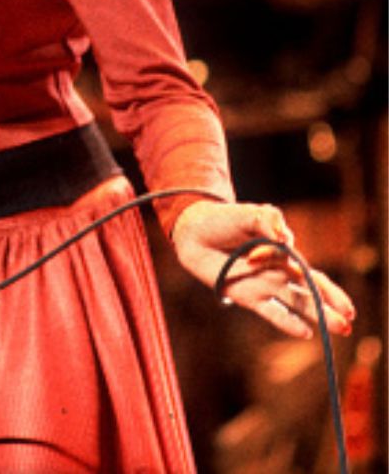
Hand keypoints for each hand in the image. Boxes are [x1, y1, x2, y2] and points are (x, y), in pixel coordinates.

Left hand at [171, 201, 355, 339]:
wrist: (194, 231)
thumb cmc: (226, 220)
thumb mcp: (252, 213)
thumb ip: (270, 220)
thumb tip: (282, 238)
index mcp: (286, 257)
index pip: (314, 277)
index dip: (330, 291)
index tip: (346, 306)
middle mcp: (279, 275)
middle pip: (310, 294)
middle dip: (330, 308)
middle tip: (349, 322)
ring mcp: (264, 286)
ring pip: (296, 303)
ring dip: (316, 315)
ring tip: (340, 329)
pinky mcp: (246, 295)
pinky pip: (270, 311)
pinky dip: (287, 321)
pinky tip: (305, 332)